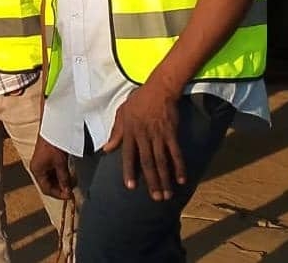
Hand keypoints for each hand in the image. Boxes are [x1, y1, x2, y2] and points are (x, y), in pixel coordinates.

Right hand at [30, 135, 73, 199]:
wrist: (53, 129)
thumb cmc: (53, 144)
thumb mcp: (60, 164)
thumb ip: (64, 179)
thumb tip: (67, 191)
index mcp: (37, 171)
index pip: (46, 189)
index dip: (58, 194)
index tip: (69, 195)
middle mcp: (37, 169)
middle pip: (48, 184)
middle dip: (60, 188)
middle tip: (71, 189)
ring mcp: (41, 164)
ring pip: (51, 179)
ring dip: (61, 182)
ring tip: (71, 182)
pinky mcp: (46, 160)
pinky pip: (52, 172)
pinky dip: (60, 175)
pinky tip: (67, 175)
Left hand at [102, 81, 184, 200]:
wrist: (159, 88)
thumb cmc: (139, 101)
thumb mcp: (122, 113)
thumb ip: (115, 132)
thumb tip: (106, 149)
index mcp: (130, 132)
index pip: (129, 155)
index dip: (129, 171)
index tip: (130, 187)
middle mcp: (144, 135)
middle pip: (147, 162)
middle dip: (152, 181)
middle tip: (155, 198)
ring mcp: (159, 135)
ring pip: (162, 161)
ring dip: (165, 179)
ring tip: (167, 194)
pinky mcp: (172, 133)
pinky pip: (176, 153)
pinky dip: (179, 167)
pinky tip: (181, 180)